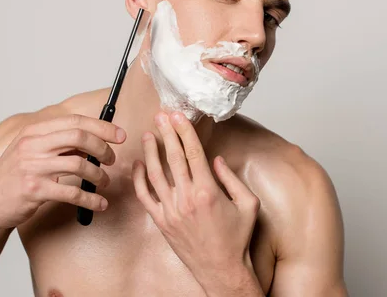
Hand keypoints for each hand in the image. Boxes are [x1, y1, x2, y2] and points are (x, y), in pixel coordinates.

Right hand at [0, 114, 125, 229]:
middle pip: (80, 137)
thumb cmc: (13, 178)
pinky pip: (73, 193)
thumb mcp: (30, 151)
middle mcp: (32, 145)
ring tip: (104, 182)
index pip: (75, 121)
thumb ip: (57, 143)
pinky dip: (91, 199)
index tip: (119, 136)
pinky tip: (99, 203)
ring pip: (80, 164)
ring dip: (99, 175)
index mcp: (33, 132)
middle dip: (103, 148)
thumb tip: (94, 139)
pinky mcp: (34, 191)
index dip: (102, 127)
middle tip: (112, 160)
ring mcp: (32, 167)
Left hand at [131, 111, 259, 286]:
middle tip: (160, 116)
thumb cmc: (237, 239)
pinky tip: (138, 165)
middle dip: (166, 133)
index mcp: (208, 191)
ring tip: (147, 134)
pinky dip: (139, 179)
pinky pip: (145, 196)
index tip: (178, 116)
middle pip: (173, 157)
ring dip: (150, 151)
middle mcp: (186, 198)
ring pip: (155, 174)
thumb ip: (232, 178)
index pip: (193, 152)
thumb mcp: (248, 204)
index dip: (185, 131)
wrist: (222, 269)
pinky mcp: (161, 222)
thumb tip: (216, 159)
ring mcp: (171, 210)